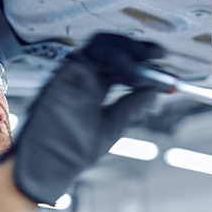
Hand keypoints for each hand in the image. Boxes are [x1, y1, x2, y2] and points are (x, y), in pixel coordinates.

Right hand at [4, 33, 161, 204]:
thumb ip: (132, 106)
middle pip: (113, 48)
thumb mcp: (112, 126)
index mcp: (94, 87)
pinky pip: (90, 56)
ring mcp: (72, 75)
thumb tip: (155, 91)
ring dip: (128, 51)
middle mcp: (83, 77)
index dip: (141, 59)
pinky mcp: (63, 76)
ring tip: (146, 66)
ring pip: (102, 45)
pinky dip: (114, 59)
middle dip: (138, 48)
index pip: (120, 63)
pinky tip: (130, 75)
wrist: (49, 166)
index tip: (162, 60)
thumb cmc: (72, 151)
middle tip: (159, 54)